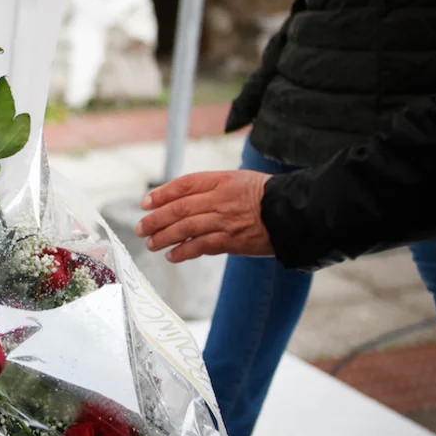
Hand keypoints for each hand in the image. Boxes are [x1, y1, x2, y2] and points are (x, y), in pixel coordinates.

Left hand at [135, 171, 274, 262]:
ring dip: (164, 237)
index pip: (183, 184)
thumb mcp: (238, 180)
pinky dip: (183, 252)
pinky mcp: (232, 240)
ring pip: (185, 228)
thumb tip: (183, 201)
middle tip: (140, 228)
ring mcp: (225, 220)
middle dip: (155, 219)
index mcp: (221, 180)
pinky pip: (201, 246)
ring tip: (151, 244)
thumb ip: (212, 188)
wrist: (294, 213)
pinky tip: (172, 255)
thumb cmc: (267, 196)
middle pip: (179, 208)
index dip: (162, 194)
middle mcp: (220, 198)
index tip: (146, 203)